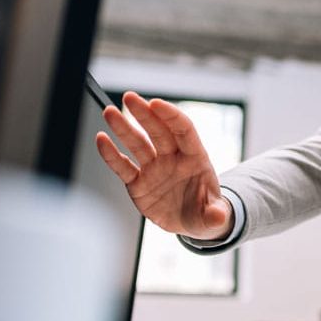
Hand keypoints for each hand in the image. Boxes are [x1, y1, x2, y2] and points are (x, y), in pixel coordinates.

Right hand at [95, 92, 231, 240]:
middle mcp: (172, 159)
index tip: (156, 104)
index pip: (184, 131)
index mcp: (195, 158)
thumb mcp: (214, 216)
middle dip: (144, 113)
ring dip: (123, 128)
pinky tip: (101, 139)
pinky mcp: (138, 183)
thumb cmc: (206, 212)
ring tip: (110, 112)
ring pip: (137, 144)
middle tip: (130, 97)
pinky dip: (111, 154)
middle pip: (158, 131)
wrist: (191, 223)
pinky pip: (123, 166)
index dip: (171, 116)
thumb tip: (219, 218)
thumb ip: (215, 215)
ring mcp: (154, 169)